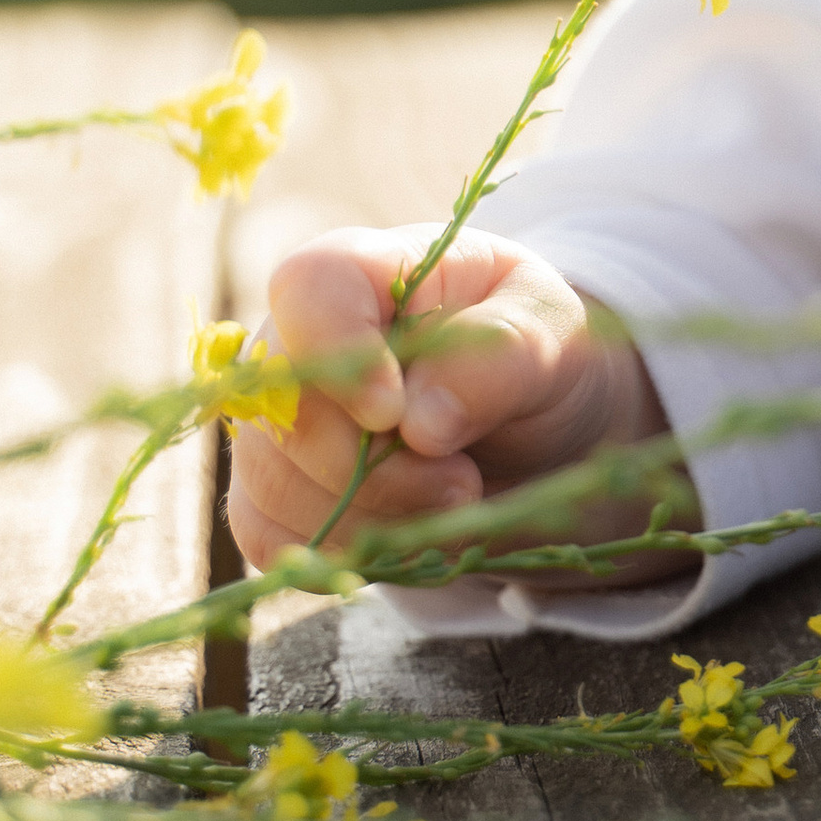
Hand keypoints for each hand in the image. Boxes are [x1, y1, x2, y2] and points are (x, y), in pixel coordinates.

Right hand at [227, 227, 665, 571]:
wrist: (532, 425)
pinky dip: (345, 550)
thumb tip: (421, 422)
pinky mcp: (273, 490)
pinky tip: (409, 531)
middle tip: (463, 482)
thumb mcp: (551, 332)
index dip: (341, 353)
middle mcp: (297, 340)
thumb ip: (498, 358)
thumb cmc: (534, 350)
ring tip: (453, 499)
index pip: (309, 289)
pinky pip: (270, 534)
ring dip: (372, 516)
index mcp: (365, 270)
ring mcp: (274, 419)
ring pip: (273, 482)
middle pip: (286, 410)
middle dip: (378, 469)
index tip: (394, 416)